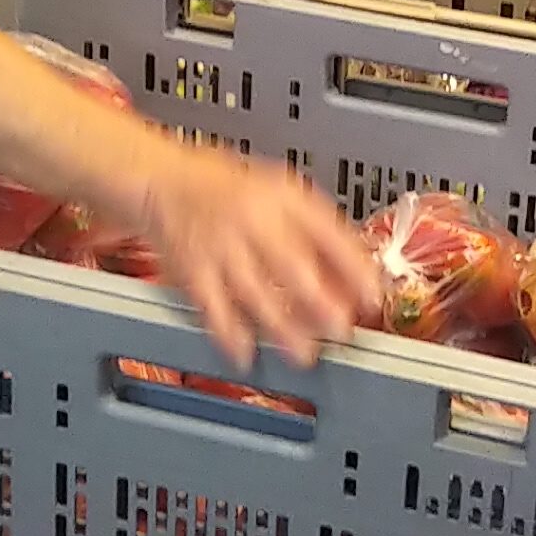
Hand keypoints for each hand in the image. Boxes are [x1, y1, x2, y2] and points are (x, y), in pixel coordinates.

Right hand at [144, 146, 385, 366]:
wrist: (162, 180)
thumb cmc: (227, 188)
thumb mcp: (280, 191)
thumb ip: (316, 231)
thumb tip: (356, 274)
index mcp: (282, 197)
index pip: (327, 231)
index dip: (353, 266)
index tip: (372, 296)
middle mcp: (251, 220)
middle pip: (289, 264)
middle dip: (318, 302)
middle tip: (341, 330)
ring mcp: (220, 246)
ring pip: (254, 292)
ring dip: (281, 327)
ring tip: (304, 355)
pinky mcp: (192, 270)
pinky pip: (212, 306)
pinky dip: (229, 333)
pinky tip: (245, 354)